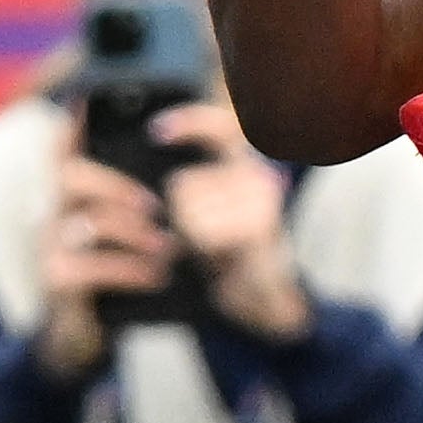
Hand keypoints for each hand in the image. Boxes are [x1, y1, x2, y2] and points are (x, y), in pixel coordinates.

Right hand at [35, 136, 180, 372]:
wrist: (88, 328)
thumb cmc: (114, 268)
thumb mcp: (127, 231)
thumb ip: (143, 200)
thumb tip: (184, 175)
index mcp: (73, 191)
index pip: (63, 145)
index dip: (73, 123)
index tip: (88, 98)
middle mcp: (54, 210)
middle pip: (67, 176)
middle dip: (114, 184)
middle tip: (156, 204)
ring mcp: (51, 245)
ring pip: (83, 223)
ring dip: (133, 233)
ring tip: (170, 247)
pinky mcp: (56, 279)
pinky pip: (87, 267)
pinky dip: (128, 269)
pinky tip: (156, 275)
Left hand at [143, 103, 304, 337]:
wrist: (269, 301)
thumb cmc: (234, 256)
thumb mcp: (213, 212)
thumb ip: (196, 183)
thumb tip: (154, 141)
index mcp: (249, 168)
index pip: (220, 128)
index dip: (190, 121)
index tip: (156, 132)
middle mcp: (260, 178)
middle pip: (184, 184)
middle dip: (182, 215)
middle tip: (207, 239)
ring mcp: (261, 201)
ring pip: (188, 209)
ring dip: (190, 236)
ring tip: (216, 251)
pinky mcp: (258, 227)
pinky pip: (202, 232)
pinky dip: (203, 250)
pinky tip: (223, 257)